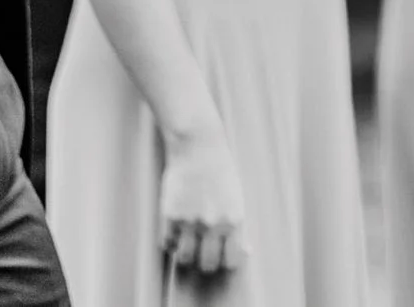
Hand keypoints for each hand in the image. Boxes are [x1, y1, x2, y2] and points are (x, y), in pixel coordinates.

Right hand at [160, 127, 248, 274]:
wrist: (198, 148)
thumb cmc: (221, 172)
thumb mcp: (237, 198)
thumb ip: (238, 225)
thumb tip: (245, 250)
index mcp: (234, 220)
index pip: (232, 260)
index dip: (227, 261)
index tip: (224, 255)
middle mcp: (213, 224)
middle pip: (208, 264)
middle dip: (206, 261)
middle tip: (204, 252)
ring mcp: (190, 221)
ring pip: (185, 258)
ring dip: (187, 253)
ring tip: (189, 242)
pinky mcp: (170, 215)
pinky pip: (168, 243)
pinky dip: (172, 241)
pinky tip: (177, 230)